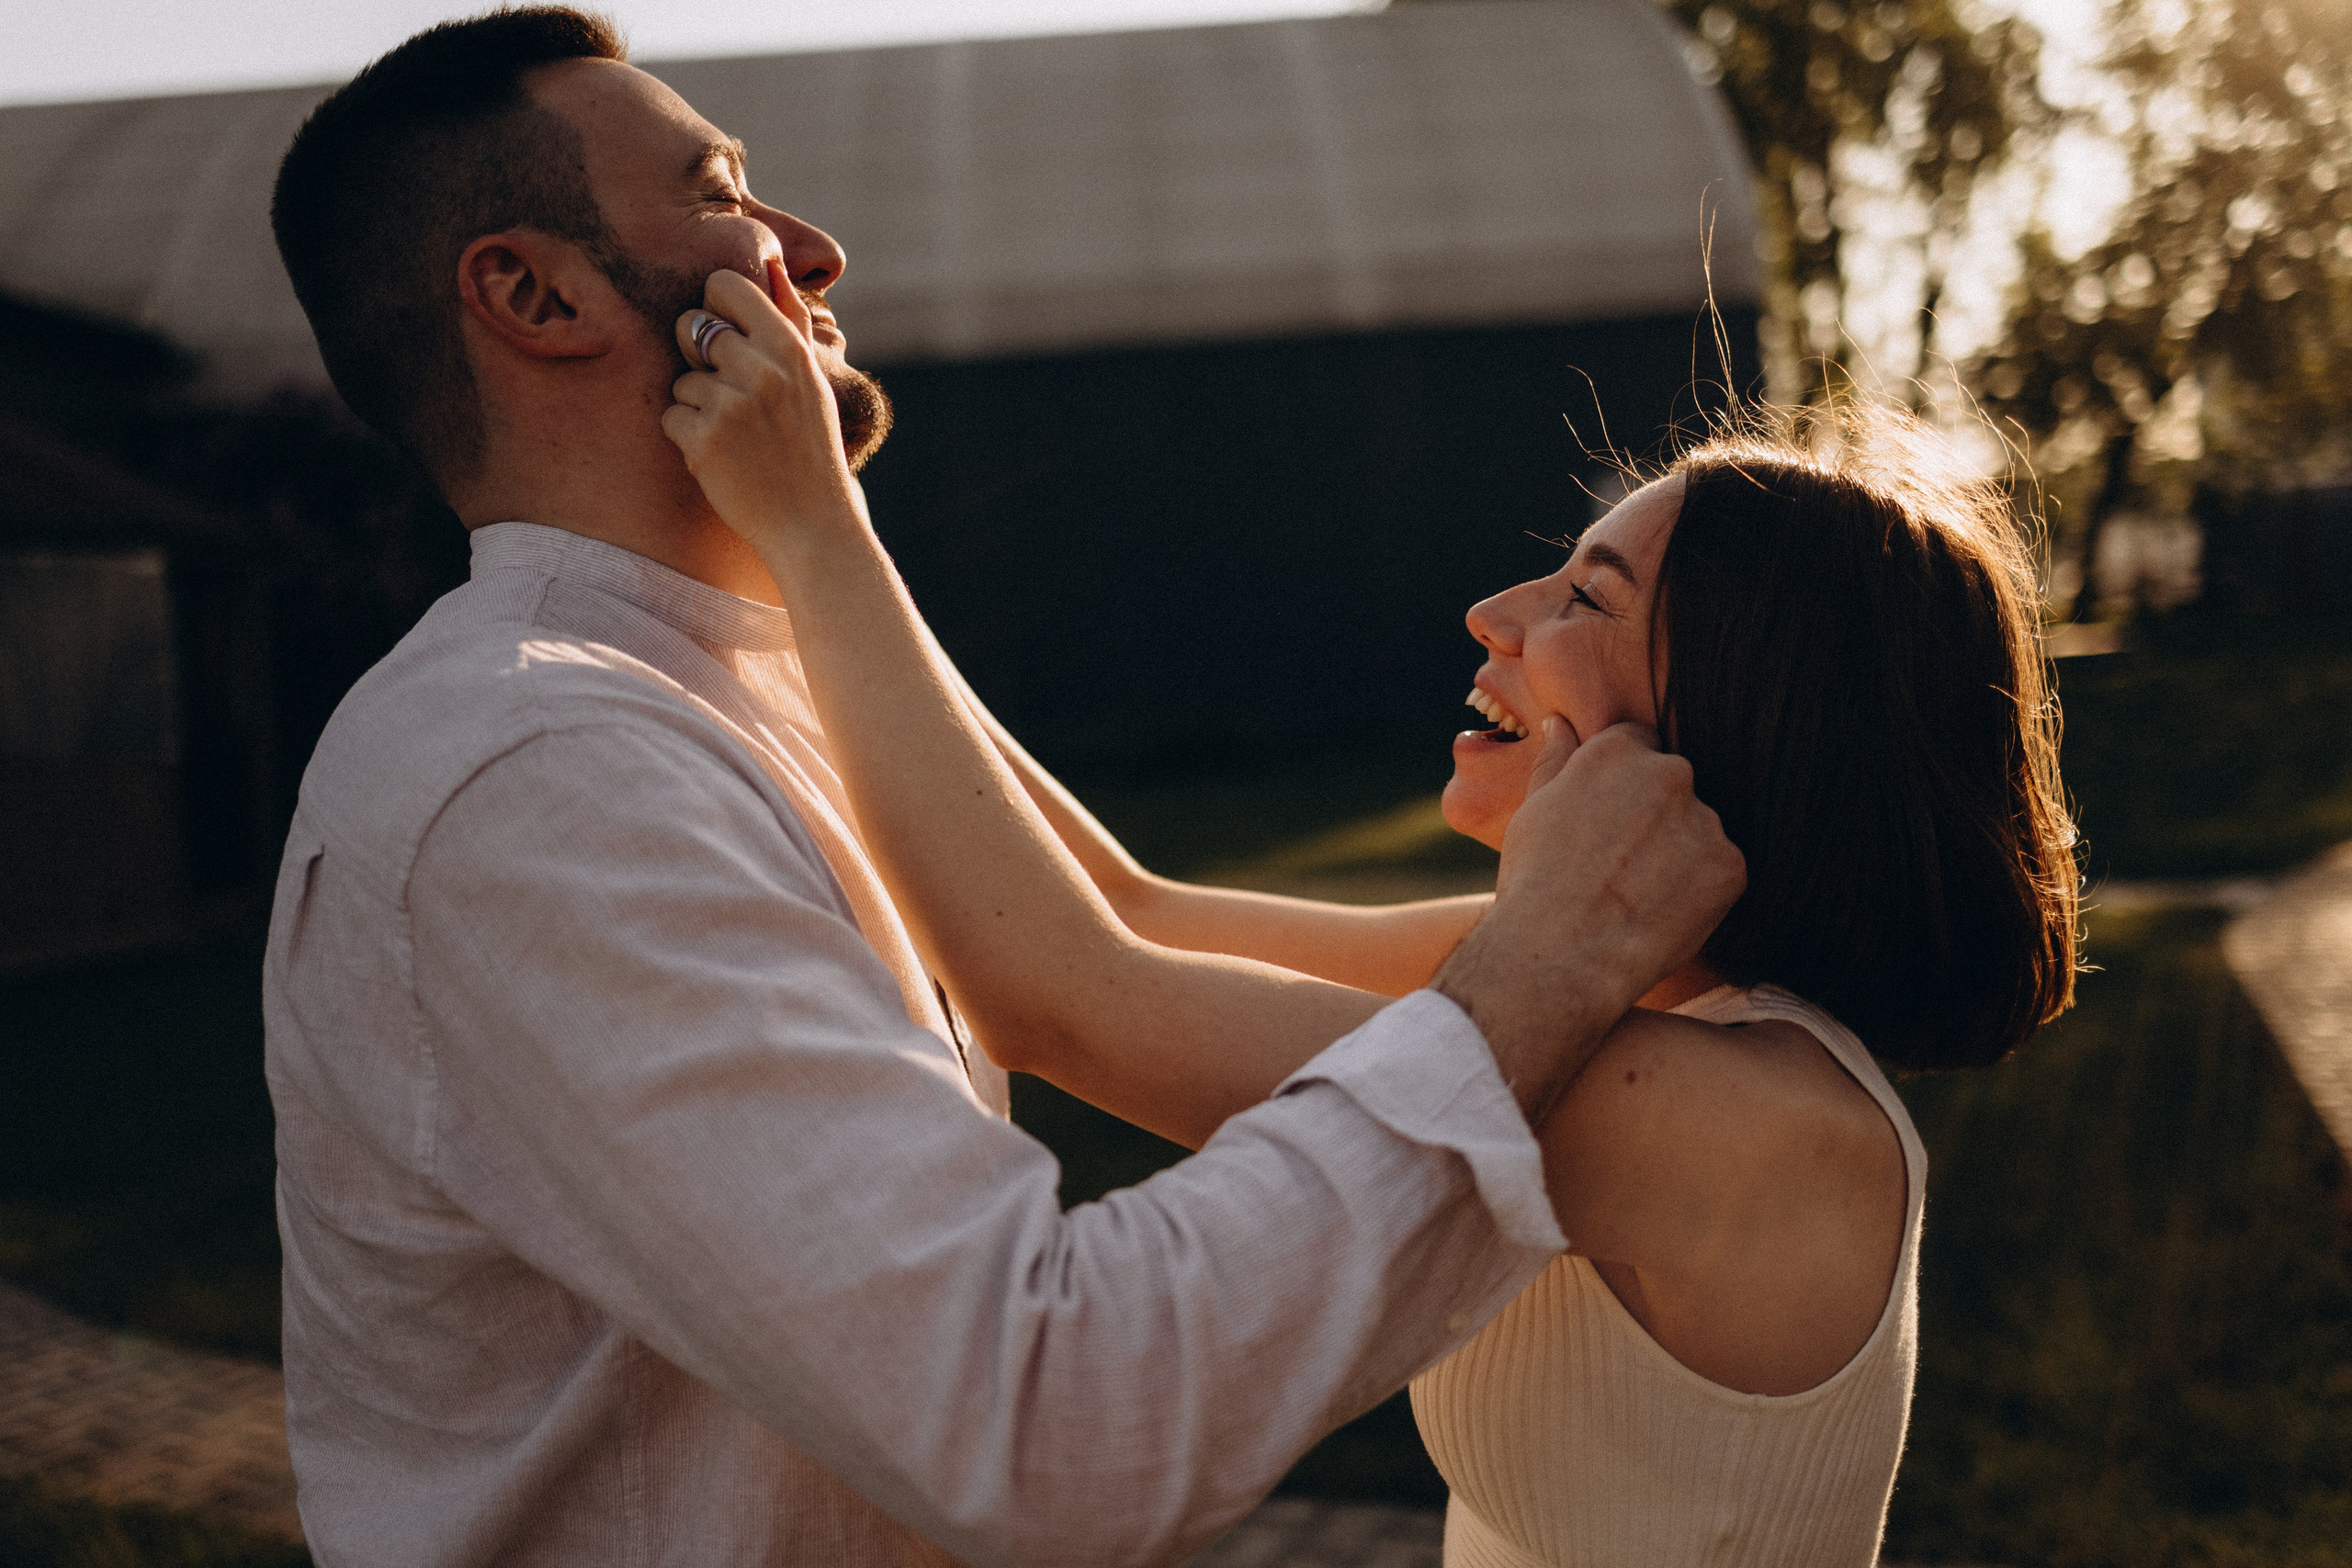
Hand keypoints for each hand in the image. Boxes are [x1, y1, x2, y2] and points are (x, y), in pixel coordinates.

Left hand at [660, 264, 865, 551]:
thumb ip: (790, 321)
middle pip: (690, 326)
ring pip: (681, 378)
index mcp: (788, 348)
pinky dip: (688, 439)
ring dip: (698, 406)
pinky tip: (722, 459)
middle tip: (730, 395)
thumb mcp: (812, 380)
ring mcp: (730, 405)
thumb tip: (772, 267)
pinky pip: (671, 417)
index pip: (725, 285)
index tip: (726, 336)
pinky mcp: (703, 440)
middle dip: (699, 357)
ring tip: (735, 437)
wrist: (813, 524)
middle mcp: (760, 369)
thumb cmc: (810, 448)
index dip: (716, 307)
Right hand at [1435, 719, 1744, 1124]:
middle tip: (1623, 867)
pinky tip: (1660, 916)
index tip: (1610, 824)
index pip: (1639, 747)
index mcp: (1616, 750)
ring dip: (1680, 856)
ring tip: (1638, 898)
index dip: (1624, 789)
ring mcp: (1704, 818)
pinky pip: (1721, 872)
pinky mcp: (1730, 865)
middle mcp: (1668, 772)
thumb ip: (1556, 762)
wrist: (1558, 955)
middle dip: (1656, 818)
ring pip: (1700, 830)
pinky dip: (1700, 893)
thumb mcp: (1532, 812)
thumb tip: (1559, 725)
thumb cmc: (1534, 884)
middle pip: (1674, 786)